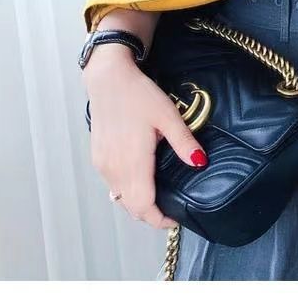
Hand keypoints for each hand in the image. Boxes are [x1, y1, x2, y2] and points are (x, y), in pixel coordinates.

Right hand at [82, 43, 207, 228]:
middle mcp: (113, 168)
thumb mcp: (168, 115)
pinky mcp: (97, 157)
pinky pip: (112, 185)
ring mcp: (103, 164)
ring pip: (120, 198)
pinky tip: (141, 179)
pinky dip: (127, 190)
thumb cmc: (138, 94)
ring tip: (159, 196)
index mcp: (132, 161)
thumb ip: (184, 142)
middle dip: (150, 214)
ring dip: (138, 203)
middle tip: (171, 209)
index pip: (143, 205)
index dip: (159, 219)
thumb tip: (200, 163)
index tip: (176, 218)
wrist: (108, 79)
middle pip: (131, 207)